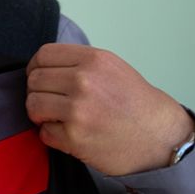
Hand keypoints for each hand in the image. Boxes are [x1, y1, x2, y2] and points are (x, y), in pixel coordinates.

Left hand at [25, 43, 193, 175]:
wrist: (161, 138)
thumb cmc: (137, 104)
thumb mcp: (112, 67)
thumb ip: (79, 63)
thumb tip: (42, 66)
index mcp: (93, 60)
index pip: (43, 55)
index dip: (36, 66)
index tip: (38, 76)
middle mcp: (84, 82)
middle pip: (34, 80)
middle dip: (38, 92)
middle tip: (51, 101)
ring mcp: (78, 111)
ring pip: (33, 105)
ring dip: (40, 114)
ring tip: (56, 117)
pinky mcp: (74, 138)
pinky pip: (44, 133)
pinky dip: (52, 135)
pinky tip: (68, 133)